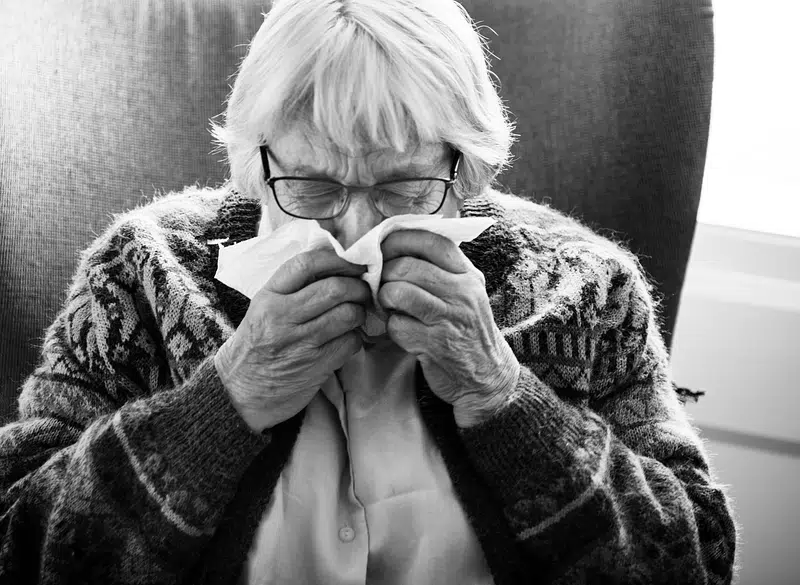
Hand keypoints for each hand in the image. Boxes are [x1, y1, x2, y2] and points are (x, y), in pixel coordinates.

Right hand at [215, 249, 370, 432]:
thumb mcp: (263, 309)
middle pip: (334, 289)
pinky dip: (357, 337)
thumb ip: (292, 288)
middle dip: (358, 287)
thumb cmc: (256, 346)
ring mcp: (299, 343)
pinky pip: (350, 342)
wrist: (240, 394)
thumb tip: (336, 265)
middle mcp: (281, 317)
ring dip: (360, 312)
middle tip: (364, 290)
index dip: (337, 259)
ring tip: (356, 313)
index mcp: (267, 297)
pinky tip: (349, 337)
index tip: (353, 262)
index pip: (306, 264)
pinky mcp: (315, 366)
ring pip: (348, 314)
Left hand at [378, 230, 519, 426]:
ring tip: (391, 306)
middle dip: (384, 274)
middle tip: (382, 285)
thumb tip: (397, 245)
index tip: (384, 247)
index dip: (400, 239)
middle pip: (406, 266)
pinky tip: (403, 331)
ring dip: (385, 299)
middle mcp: (462, 292)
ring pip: (397, 292)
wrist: (488, 376)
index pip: (431, 241)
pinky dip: (392, 328)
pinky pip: (396, 325)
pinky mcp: (435, 344)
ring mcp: (450, 318)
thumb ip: (441, 269)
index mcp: (468, 274)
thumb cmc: (467, 329)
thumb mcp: (466, 292)